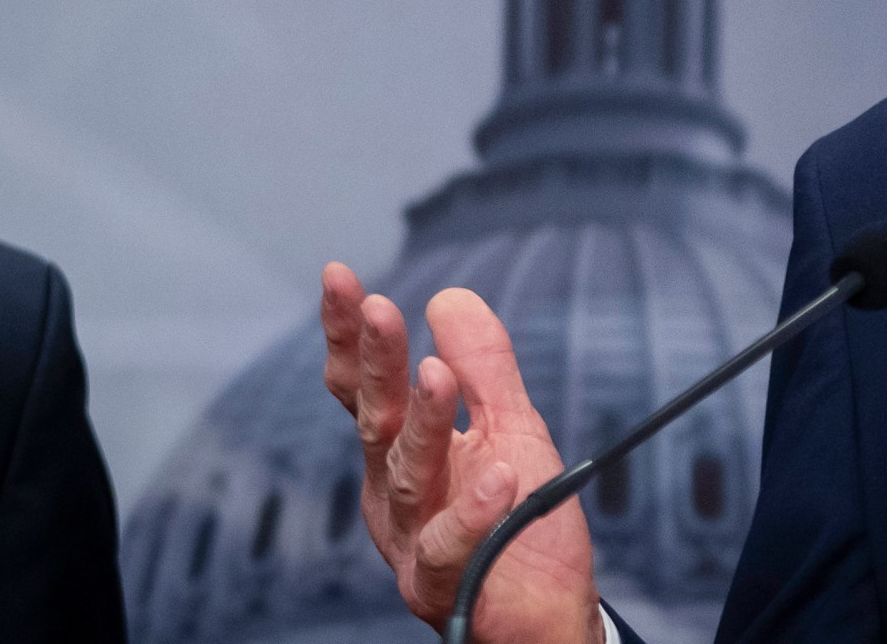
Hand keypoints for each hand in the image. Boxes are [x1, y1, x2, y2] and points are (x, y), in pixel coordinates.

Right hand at [320, 263, 602, 643]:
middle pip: (376, 420)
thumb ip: (484, 368)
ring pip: (409, 475)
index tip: (341, 277)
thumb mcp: (510, 428)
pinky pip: (453, 545)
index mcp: (400, 452)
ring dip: (423, 422)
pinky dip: (473, 511)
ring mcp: (414, 538)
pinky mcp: (448, 582)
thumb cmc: (521, 524)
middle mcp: (395, 492)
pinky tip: (499, 476)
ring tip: (437, 371)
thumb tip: (447, 297)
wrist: (546, 613)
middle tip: (379, 308)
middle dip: (374, 364)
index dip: (351, 336)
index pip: (366, 387)